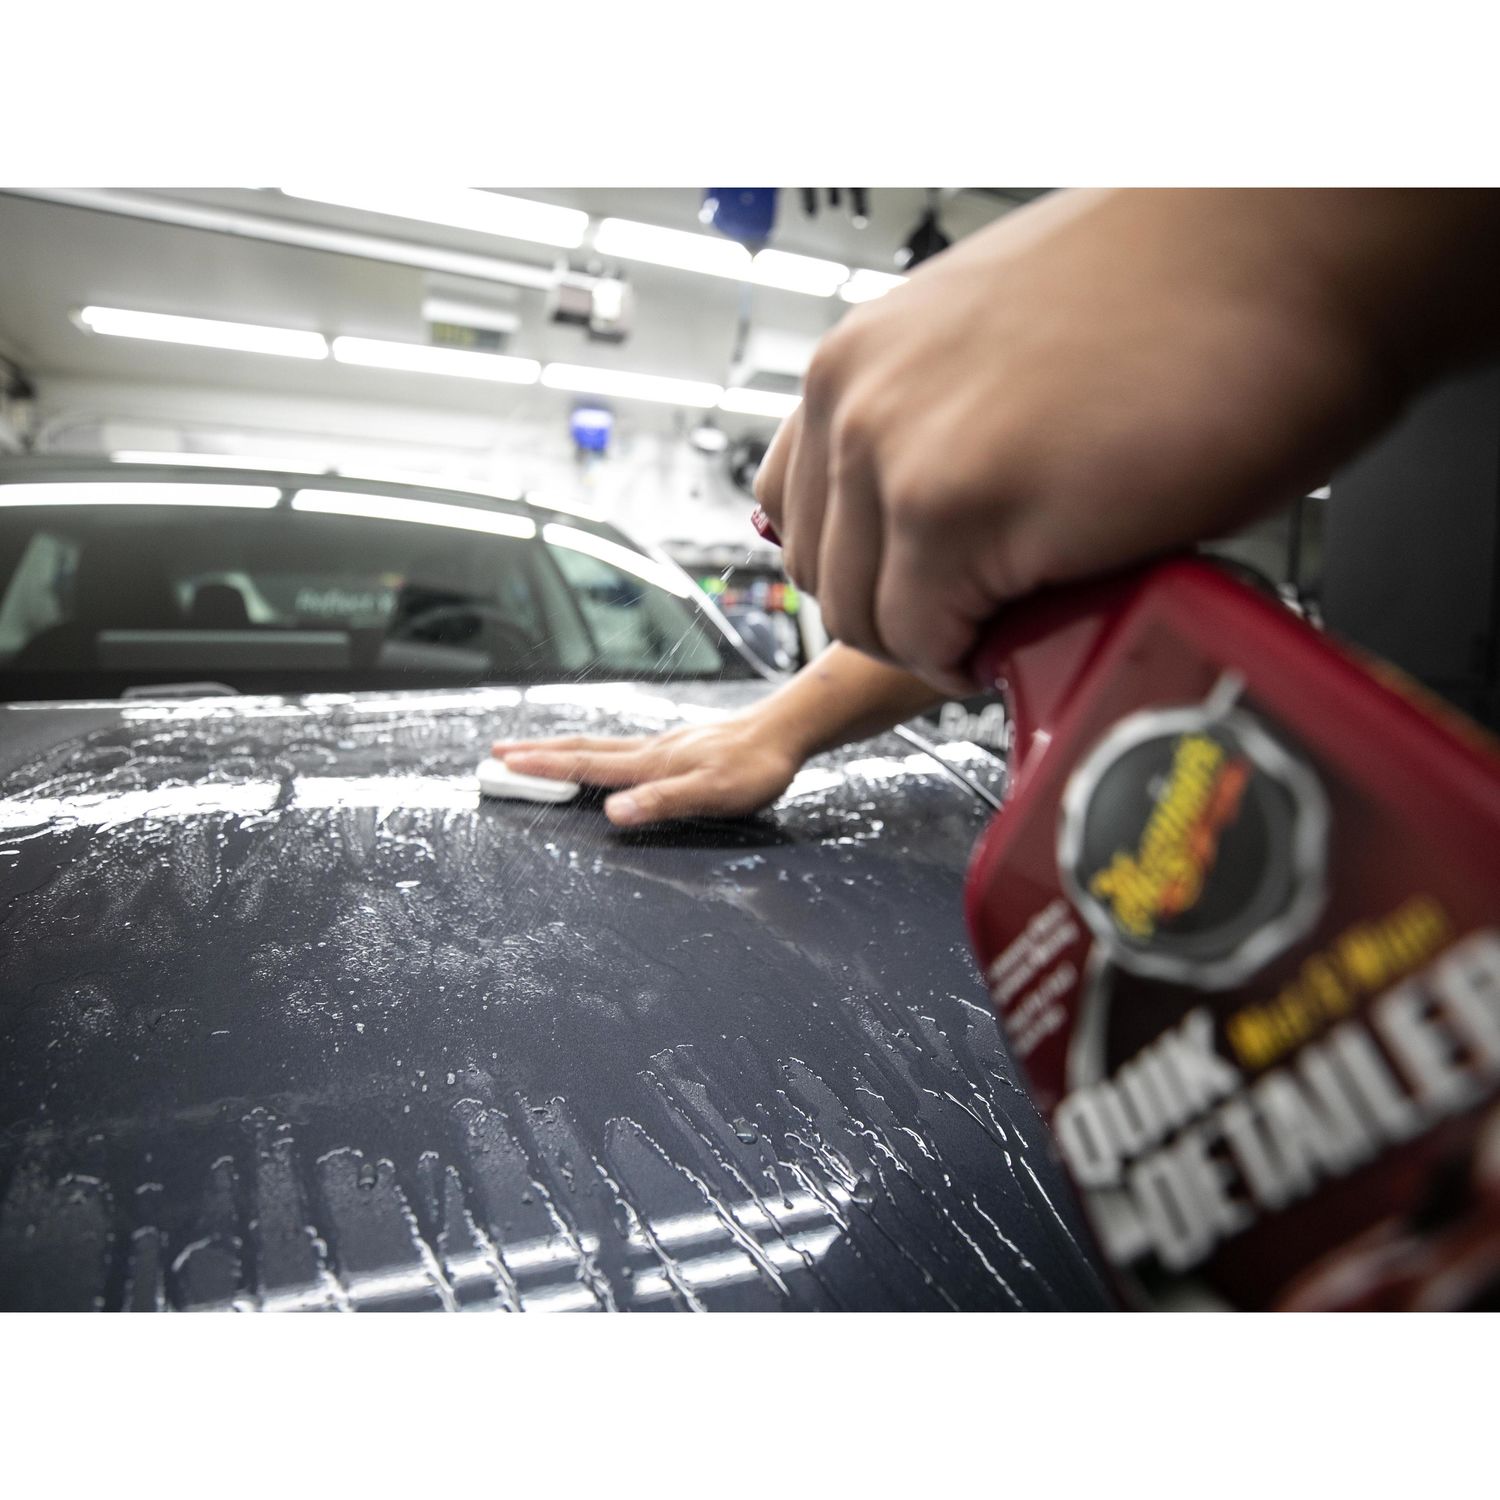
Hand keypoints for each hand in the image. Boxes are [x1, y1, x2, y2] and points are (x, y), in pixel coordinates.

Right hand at [492, 719, 801, 827]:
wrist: (785, 730)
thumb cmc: (754, 767)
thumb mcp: (711, 793)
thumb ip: (662, 802)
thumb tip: (611, 813)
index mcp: (650, 765)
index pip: (585, 765)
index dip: (543, 767)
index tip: (503, 764)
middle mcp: (650, 751)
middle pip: (583, 748)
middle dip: (538, 752)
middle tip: (498, 752)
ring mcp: (663, 745)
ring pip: (601, 744)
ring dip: (563, 748)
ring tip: (535, 749)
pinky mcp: (679, 746)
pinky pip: (623, 747)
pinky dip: (595, 749)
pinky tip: (602, 753)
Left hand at [754, 189, 1473, 693]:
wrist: (1294, 241)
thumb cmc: (1181, 292)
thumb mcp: (1001, 353)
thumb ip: (938, 431)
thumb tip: (926, 531)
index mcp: (859, 359)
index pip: (800, 513)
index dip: (870, 569)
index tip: (925, 588)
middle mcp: (857, 399)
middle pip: (827, 581)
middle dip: (905, 617)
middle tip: (986, 618)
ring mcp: (897, 453)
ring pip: (868, 622)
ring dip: (942, 639)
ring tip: (1024, 618)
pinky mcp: (954, 510)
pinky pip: (930, 640)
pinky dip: (980, 656)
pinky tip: (1043, 623)